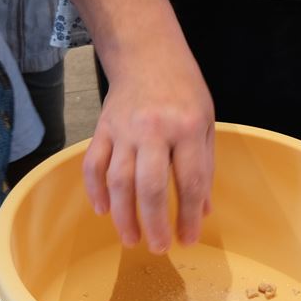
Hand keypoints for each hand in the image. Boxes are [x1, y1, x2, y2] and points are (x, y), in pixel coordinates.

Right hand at [84, 36, 214, 253]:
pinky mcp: (102, 128)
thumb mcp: (206, 121)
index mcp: (187, 127)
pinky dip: (95, 190)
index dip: (189, 215)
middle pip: (150, 187)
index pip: (189, 181)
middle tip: (158, 248)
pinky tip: (103, 211)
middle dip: (154, 223)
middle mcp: (154, 130)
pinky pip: (94, 164)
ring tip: (132, 239)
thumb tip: (203, 210)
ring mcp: (124, 129)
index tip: (188, 239)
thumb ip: (204, 166)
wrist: (146, 52)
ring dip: (123, 216)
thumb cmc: (183, 88)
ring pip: (118, 181)